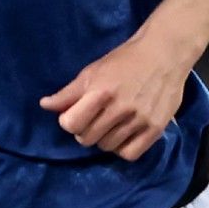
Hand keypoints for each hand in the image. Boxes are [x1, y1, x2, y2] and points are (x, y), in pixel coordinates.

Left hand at [39, 30, 198, 161]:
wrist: (164, 53)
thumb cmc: (125, 60)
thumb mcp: (93, 71)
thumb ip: (69, 92)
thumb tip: (44, 105)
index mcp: (101, 92)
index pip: (71, 124)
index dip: (69, 121)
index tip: (77, 114)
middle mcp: (120, 108)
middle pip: (87, 139)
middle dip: (86, 130)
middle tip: (95, 118)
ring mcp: (140, 120)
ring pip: (107, 147)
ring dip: (105, 138)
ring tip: (111, 124)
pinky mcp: (156, 128)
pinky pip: (130, 154)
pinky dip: (123, 148)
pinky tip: (124, 135)